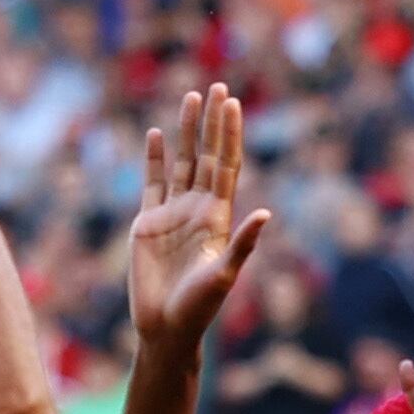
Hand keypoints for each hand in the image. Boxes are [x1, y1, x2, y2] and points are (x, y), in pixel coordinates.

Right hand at [125, 85, 271, 353]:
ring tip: (189, 98)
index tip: (232, 103)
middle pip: (206, 155)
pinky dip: (154, 159)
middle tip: (216, 86)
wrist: (165, 328)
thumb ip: (243, 244)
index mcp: (218, 217)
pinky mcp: (147, 224)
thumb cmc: (199, 308)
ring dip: (185, 131)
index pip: (226, 165)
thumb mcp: (223, 275)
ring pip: (181, 162)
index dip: (230, 134)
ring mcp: (172, 214)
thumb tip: (266, 214)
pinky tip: (155, 135)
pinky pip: (152, 183)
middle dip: (211, 122)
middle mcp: (197, 209)